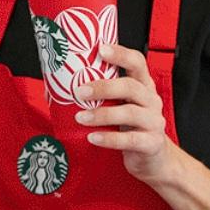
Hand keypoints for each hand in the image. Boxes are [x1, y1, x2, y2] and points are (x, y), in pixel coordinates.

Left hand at [72, 44, 175, 184]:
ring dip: (102, 114)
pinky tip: (93, 138)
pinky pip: (130, 139)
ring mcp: (154, 122)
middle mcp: (151, 100)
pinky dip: (110, 138)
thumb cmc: (128, 128)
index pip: (137, 62)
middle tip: (79, 91)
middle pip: (131, 86)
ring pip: (130, 113)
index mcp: (142, 86)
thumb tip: (56, 87)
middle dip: (104, 87)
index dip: (121, 54)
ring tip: (80, 117)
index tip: (101, 49)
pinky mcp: (151, 143)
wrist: (152, 160)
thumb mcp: (117, 107)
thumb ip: (97, 96)